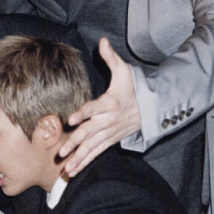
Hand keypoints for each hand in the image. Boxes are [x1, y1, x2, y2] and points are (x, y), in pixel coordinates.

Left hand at [58, 38, 140, 175]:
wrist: (151, 106)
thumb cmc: (133, 86)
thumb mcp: (124, 70)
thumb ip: (111, 57)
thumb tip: (102, 41)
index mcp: (111, 103)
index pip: (95, 108)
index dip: (83, 113)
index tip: (71, 119)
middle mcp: (109, 121)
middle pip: (90, 133)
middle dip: (75, 143)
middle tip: (61, 151)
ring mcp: (109, 133)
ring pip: (92, 148)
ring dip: (79, 158)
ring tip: (66, 169)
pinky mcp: (110, 140)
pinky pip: (96, 153)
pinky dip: (85, 163)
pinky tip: (72, 172)